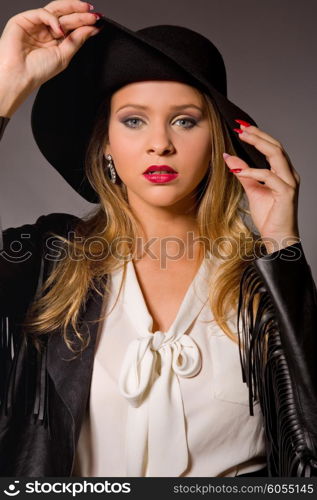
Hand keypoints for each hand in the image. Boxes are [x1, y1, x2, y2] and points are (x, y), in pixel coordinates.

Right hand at [0, 0, 101, 93]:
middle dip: (81, 13)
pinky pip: (41, 13)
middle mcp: (45, 30)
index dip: (85, 22)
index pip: (71, 26)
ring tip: (85, 13)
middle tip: (94, 15)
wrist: (19, 76)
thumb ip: (77, 41)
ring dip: (72, 9)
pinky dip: (53, 19)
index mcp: (54, 40)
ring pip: (55, 10)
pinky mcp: (23, 20)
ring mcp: (35, 24)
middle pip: (65, 15)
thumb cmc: (37, 71)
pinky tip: (60, 29)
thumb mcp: (64, 56)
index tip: (98, 22)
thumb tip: (92, 29)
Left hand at [223, 122, 300, 253]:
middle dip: (258, 134)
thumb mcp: (252, 190)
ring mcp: (289, 183)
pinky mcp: (286, 193)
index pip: (272, 147)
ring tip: (243, 137)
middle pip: (276, 146)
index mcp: (283, 172)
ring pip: (277, 155)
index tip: (241, 127)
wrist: (277, 236)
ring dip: (259, 143)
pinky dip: (253, 171)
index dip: (258, 135)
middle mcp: (289, 174)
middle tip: (241, 127)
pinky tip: (239, 170)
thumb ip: (243, 173)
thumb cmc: (268, 215)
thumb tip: (229, 157)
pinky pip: (269, 177)